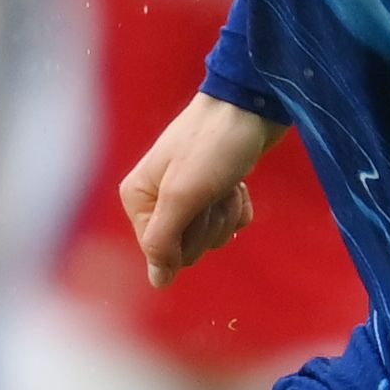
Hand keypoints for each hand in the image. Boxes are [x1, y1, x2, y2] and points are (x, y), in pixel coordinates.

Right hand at [121, 95, 277, 288]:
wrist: (250, 106)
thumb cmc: (212, 146)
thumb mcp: (182, 195)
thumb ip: (163, 242)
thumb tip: (156, 283)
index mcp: (139, 199)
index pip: (162, 252)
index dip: (186, 236)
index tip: (194, 205)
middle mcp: (158, 200)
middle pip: (188, 248)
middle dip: (209, 222)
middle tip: (213, 189)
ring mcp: (188, 196)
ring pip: (212, 237)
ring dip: (227, 211)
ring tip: (227, 180)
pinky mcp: (215, 191)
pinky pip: (231, 223)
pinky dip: (240, 205)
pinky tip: (238, 181)